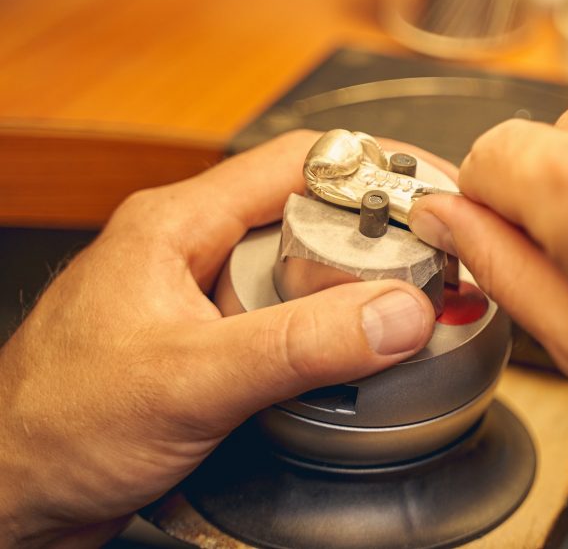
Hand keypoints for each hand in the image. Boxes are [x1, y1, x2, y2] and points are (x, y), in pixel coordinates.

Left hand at [0, 131, 438, 546]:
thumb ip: (299, 344)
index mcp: (178, 222)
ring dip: (349, 289)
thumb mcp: (191, 380)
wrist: (2, 495)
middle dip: (375, 234)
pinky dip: (321, 332)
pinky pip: (278, 320)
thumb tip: (397, 313)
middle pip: (306, 214)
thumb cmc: (53, 426)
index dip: (376, 165)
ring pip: (296, 271)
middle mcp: (188, 249)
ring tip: (401, 313)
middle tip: (432, 265)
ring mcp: (194, 297)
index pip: (298, 160)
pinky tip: (342, 361)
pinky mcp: (201, 343)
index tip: (436, 188)